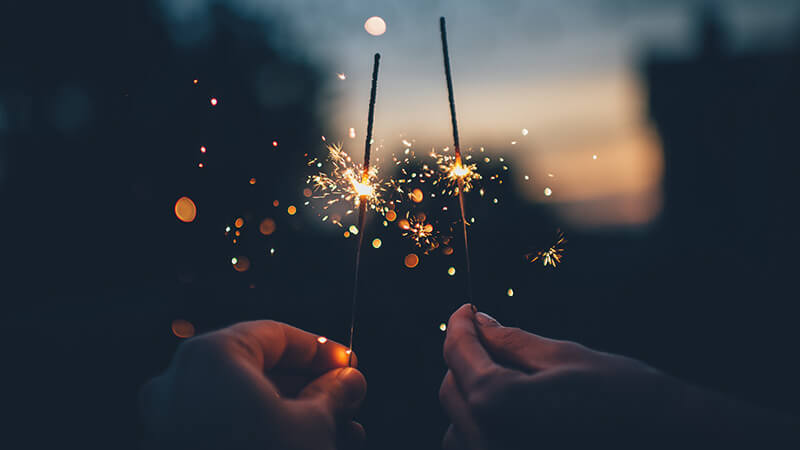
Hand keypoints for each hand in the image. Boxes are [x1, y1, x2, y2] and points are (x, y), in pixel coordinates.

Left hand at [140, 320, 366, 449]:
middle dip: (311, 387)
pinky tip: (306, 446)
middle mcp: (180, 382)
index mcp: (211, 356)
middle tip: (349, 401)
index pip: (275, 335)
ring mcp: (170, 421)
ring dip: (295, 413)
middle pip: (258, 369)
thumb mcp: (312, 425)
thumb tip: (350, 379)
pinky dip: (264, 431)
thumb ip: (333, 392)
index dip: (320, 349)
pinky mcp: (175, 449)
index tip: (351, 365)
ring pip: (244, 403)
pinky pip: (226, 427)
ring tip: (342, 432)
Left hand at [439, 304, 797, 448]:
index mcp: (498, 405)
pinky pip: (477, 448)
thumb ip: (509, 342)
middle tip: (489, 336)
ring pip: (458, 426)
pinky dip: (483, 429)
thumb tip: (477, 323)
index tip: (466, 311)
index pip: (458, 356)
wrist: (672, 441)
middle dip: (466, 359)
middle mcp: (488, 443)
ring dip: (472, 397)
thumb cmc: (624, 396)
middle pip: (452, 391)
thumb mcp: (563, 357)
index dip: (459, 327)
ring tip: (505, 376)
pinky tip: (513, 413)